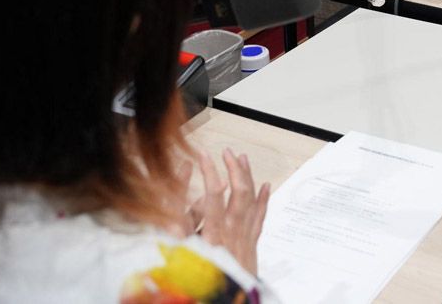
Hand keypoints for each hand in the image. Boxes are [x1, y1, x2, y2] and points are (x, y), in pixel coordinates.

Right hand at [186, 148, 269, 275]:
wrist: (230, 302)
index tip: (203, 154)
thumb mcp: (184, 256)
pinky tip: (266, 186)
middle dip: (234, 168)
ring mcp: (245, 237)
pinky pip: (260, 217)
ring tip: (243, 159)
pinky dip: (263, 199)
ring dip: (248, 177)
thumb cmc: (204, 280)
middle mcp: (232, 231)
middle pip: (238, 191)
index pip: (213, 192)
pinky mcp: (252, 244)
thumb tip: (175, 211)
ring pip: (251, 200)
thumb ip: (181, 232)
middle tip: (227, 152)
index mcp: (213, 233)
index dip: (209, 170)